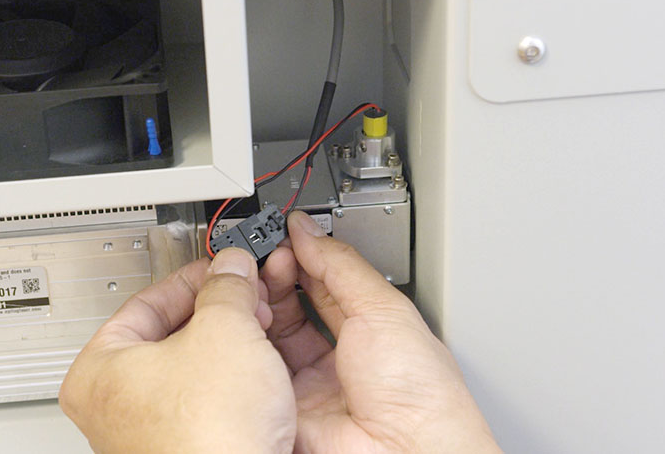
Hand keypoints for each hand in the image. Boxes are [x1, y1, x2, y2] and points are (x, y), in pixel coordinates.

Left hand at [60, 249, 295, 452]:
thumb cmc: (208, 437)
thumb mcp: (225, 332)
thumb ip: (227, 288)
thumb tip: (232, 268)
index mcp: (98, 371)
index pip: (145, 301)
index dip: (192, 277)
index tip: (220, 268)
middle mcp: (112, 406)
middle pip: (167, 333)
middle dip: (215, 311)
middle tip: (245, 298)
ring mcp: (144, 432)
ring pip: (188, 366)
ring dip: (226, 343)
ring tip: (256, 333)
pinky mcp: (179, 449)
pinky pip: (202, 399)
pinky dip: (227, 380)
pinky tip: (254, 375)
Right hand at [262, 212, 500, 452]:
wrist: (406, 449)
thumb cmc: (418, 391)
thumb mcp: (381, 307)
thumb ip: (340, 266)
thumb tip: (308, 232)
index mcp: (369, 332)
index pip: (325, 284)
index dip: (304, 258)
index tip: (285, 238)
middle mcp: (337, 358)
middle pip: (292, 308)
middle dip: (277, 277)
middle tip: (268, 257)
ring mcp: (308, 384)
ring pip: (268, 337)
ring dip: (260, 305)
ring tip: (256, 282)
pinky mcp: (284, 408)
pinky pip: (255, 370)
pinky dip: (246, 343)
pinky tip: (248, 318)